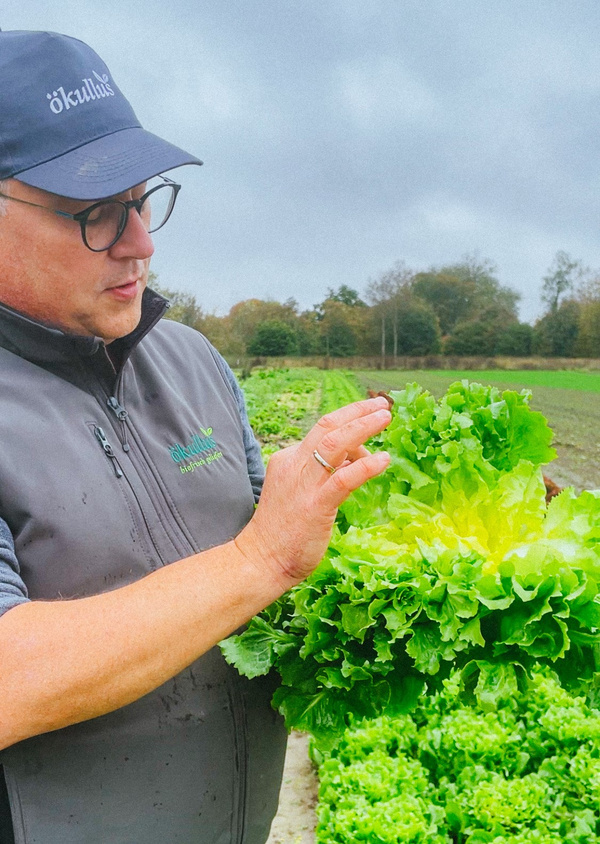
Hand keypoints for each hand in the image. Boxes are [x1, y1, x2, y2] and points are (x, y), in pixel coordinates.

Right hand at [236, 396, 390, 590]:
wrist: (261, 561)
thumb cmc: (283, 531)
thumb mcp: (301, 491)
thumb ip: (324, 474)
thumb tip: (353, 460)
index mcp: (289, 459)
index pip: (322, 432)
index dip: (350, 424)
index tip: (370, 417)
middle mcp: (294, 465)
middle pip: (327, 426)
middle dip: (357, 411)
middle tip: (382, 404)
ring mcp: (304, 484)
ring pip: (334, 443)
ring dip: (363, 427)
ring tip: (385, 418)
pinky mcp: (315, 506)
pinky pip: (343, 479)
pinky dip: (366, 466)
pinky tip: (384, 460)